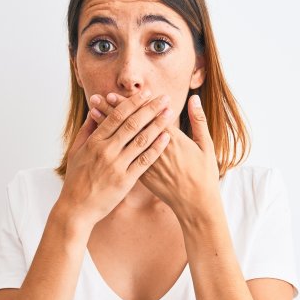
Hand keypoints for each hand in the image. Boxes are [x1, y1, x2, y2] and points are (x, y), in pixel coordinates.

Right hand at [56, 91, 174, 227]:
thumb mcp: (76, 151)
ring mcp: (116, 165)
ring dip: (157, 124)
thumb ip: (86, 130)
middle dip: (149, 109)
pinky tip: (167, 138)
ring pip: (140, 140)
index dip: (132, 103)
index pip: (116, 116)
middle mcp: (106, 150)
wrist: (76, 208)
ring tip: (169, 113)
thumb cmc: (76, 179)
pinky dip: (156, 148)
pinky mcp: (125, 180)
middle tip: (164, 98)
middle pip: (131, 124)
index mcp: (94, 141)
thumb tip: (94, 112)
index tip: (146, 93)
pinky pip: (144, 161)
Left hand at [89, 92, 220, 220]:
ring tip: (94, 113)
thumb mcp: (206, 146)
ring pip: (124, 141)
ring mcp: (148, 164)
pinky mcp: (144, 177)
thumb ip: (199, 121)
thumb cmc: (204, 175)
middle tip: (97, 98)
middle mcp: (155, 150)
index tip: (114, 94)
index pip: (146, 116)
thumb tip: (194, 98)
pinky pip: (124, 159)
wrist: (196, 204)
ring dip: (108, 126)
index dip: (129, 105)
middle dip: (112, 111)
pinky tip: (101, 139)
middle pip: (130, 126)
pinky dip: (113, 146)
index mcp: (172, 140)